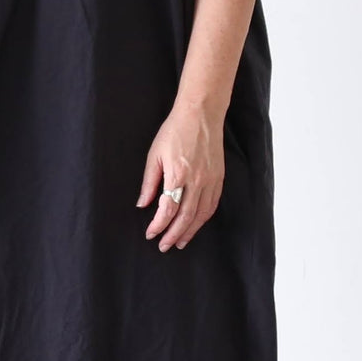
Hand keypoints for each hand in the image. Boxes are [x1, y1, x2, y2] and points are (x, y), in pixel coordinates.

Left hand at [136, 101, 225, 250]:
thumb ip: (149, 183)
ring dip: (190, 231)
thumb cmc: (175, 131)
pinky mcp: (219, 177)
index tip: (151, 233)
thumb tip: (143, 204)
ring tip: (180, 242)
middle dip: (173, 234)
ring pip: (201, 214)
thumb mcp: (154, 155)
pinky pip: (212, 204)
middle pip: (186, 217)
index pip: (168, 209)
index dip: (159, 225)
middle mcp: (197, 180)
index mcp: (178, 174)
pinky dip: (204, 218)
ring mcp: (210, 179)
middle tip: (164, 246)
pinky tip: (196, 224)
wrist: (200, 114)